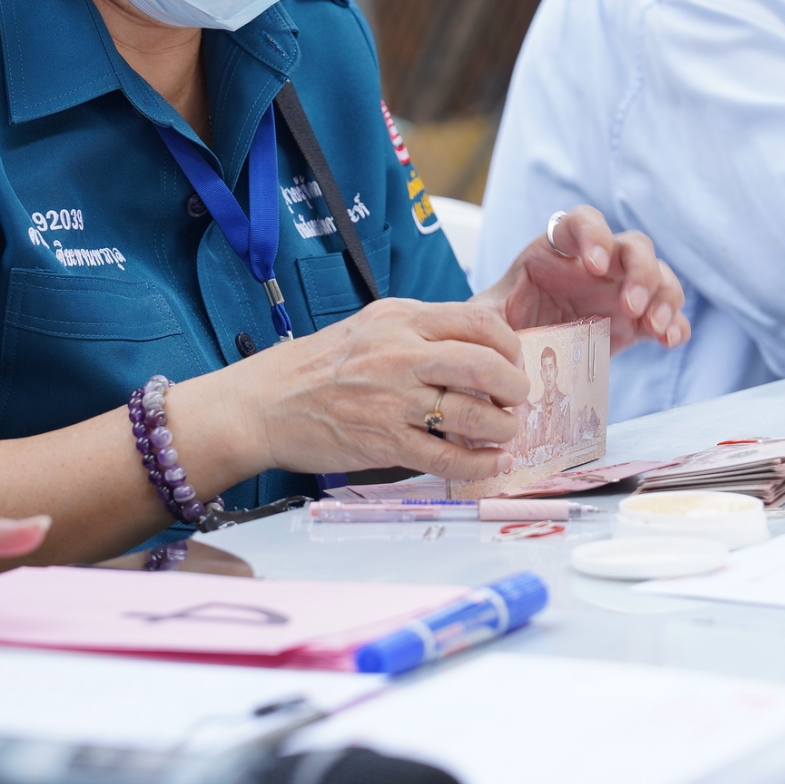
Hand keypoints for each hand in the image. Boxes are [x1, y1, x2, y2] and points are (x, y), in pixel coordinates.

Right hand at [206, 299, 531, 482]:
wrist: (264, 404)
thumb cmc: (318, 366)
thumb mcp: (371, 326)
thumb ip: (421, 330)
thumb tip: (478, 346)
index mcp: (400, 319)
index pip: (479, 323)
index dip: (509, 345)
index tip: (514, 361)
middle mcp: (399, 354)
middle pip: (484, 365)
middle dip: (515, 387)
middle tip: (519, 399)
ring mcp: (392, 400)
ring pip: (472, 414)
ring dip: (502, 427)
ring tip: (506, 432)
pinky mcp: (384, 442)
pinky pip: (446, 457)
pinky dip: (479, 464)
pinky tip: (490, 463)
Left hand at [471, 206, 690, 354]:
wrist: (521, 358)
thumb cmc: (503, 325)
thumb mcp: (487, 318)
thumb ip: (486, 317)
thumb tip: (491, 334)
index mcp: (558, 249)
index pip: (582, 222)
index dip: (594, 236)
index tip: (596, 265)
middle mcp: (598, 263)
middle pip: (634, 245)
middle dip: (639, 271)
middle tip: (631, 304)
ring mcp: (622, 290)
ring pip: (659, 274)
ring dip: (664, 296)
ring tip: (653, 326)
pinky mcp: (638, 321)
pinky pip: (669, 314)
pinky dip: (676, 323)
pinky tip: (671, 339)